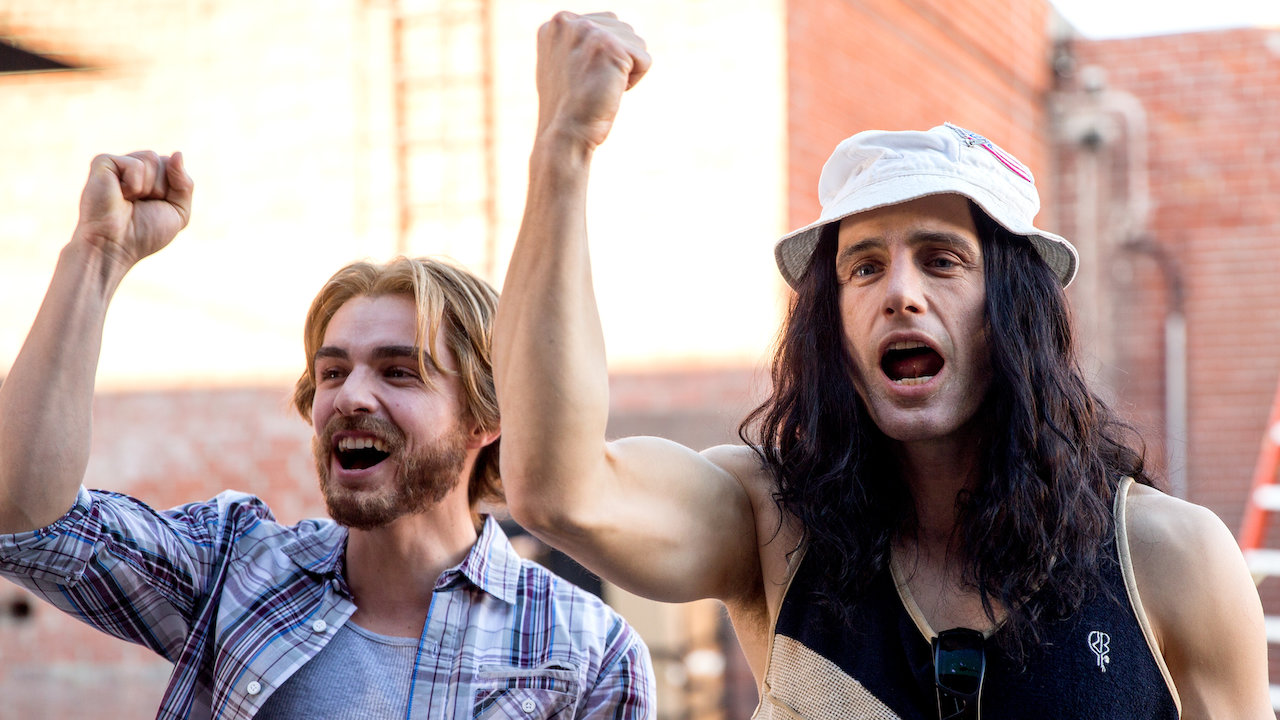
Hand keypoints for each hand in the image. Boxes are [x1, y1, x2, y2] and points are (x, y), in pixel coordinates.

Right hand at [73, 151, 193, 269]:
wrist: (116, 246)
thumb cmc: (144, 234)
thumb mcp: (178, 212)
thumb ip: (184, 184)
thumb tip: (178, 153)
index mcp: (150, 178)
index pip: (174, 165)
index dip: (173, 188)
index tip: (156, 207)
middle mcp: (133, 168)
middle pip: (165, 161)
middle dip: (162, 188)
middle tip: (140, 205)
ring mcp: (117, 164)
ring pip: (152, 158)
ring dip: (149, 187)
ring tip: (129, 200)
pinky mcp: (103, 162)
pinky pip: (135, 164)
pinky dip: (134, 184)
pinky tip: (119, 195)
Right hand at [535, 12, 650, 150]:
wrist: (564, 135)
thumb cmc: (567, 111)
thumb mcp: (565, 67)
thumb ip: (581, 45)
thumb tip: (610, 42)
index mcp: (557, 24)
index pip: (606, 24)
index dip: (605, 57)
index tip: (583, 78)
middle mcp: (568, 21)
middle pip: (624, 30)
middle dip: (618, 62)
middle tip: (591, 85)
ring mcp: (587, 30)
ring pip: (636, 44)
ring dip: (626, 71)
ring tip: (598, 88)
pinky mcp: (609, 45)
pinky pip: (644, 59)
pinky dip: (634, 81)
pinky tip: (609, 91)